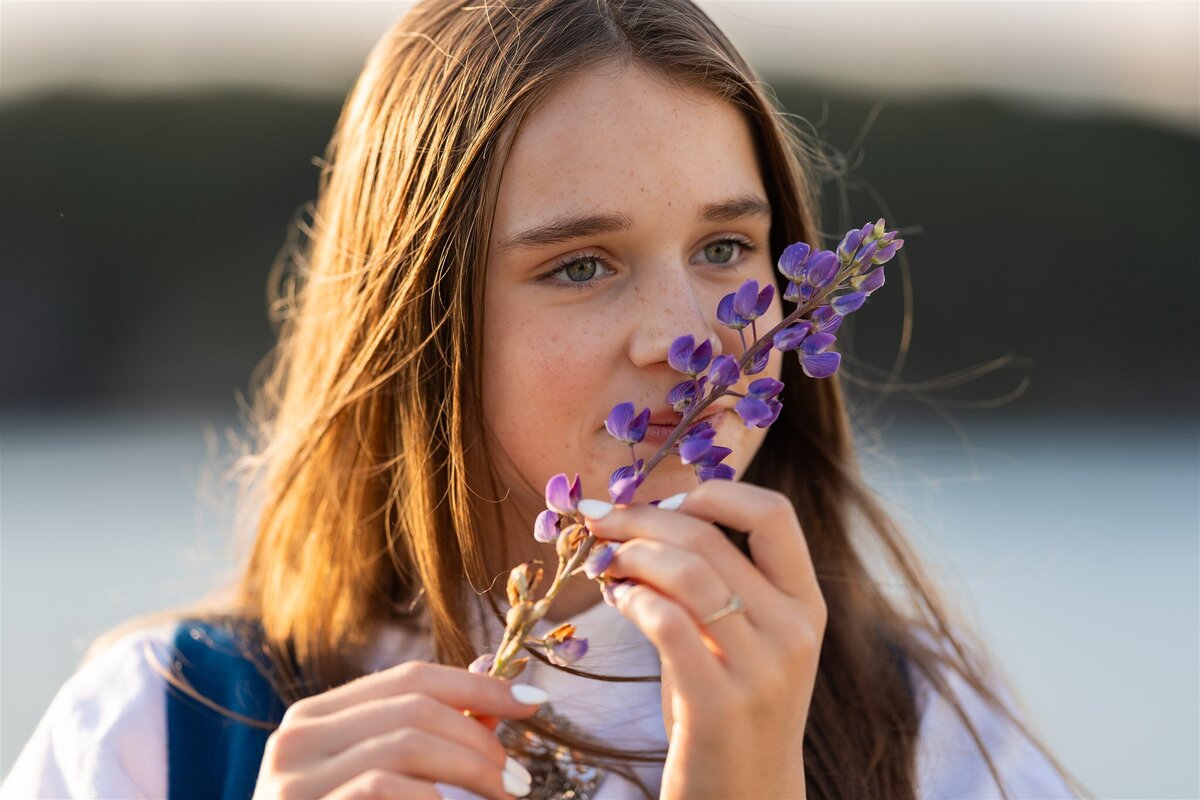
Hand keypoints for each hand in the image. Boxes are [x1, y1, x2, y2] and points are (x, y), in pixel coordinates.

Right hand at [252, 661, 544, 798]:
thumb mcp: (381, 777)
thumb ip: (429, 733)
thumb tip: (494, 682)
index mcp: (316, 717)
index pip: (411, 678)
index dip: (479, 685)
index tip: (534, 702)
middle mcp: (296, 738)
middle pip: (414, 708)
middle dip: (480, 738)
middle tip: (519, 778)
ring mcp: (293, 781)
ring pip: (406, 745)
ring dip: (472, 769)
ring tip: (505, 794)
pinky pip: (383, 788)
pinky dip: (434, 799)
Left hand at [580, 481, 825, 798]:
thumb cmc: (728, 712)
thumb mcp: (742, 643)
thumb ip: (712, 586)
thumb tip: (643, 520)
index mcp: (806, 606)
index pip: (774, 513)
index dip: (714, 492)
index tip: (663, 501)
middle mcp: (794, 631)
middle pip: (709, 538)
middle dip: (641, 518)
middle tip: (600, 519)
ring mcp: (762, 670)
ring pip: (685, 572)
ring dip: (629, 554)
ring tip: (601, 562)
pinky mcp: (719, 705)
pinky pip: (666, 622)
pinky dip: (632, 598)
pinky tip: (617, 600)